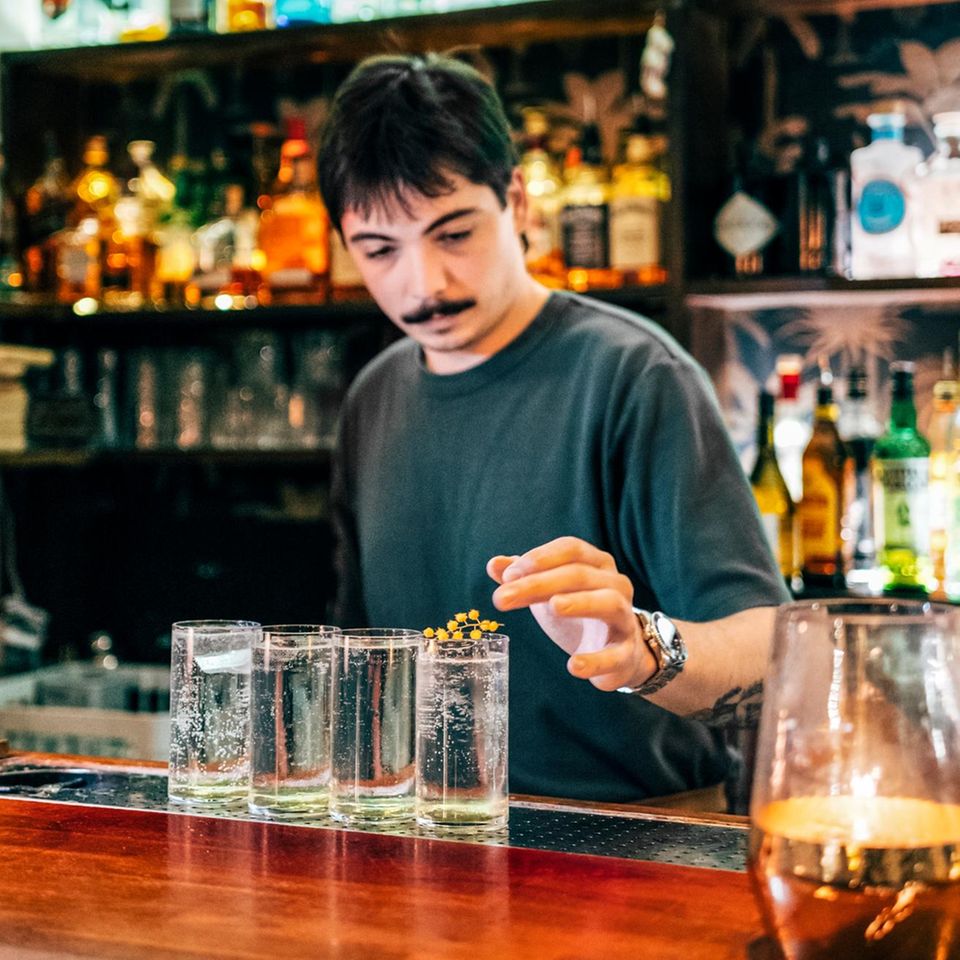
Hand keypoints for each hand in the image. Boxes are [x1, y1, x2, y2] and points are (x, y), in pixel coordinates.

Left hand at [487, 536, 656, 691]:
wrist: (619, 653)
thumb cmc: (579, 613)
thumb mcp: (549, 591)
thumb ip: (523, 577)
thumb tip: (494, 564)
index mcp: (596, 564)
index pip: (570, 549)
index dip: (539, 558)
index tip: (508, 575)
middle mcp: (615, 585)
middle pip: (579, 575)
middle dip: (538, 583)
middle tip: (503, 597)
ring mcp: (625, 618)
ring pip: (609, 603)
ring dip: (581, 603)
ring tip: (552, 607)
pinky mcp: (627, 653)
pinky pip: (616, 655)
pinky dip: (596, 660)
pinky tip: (573, 665)